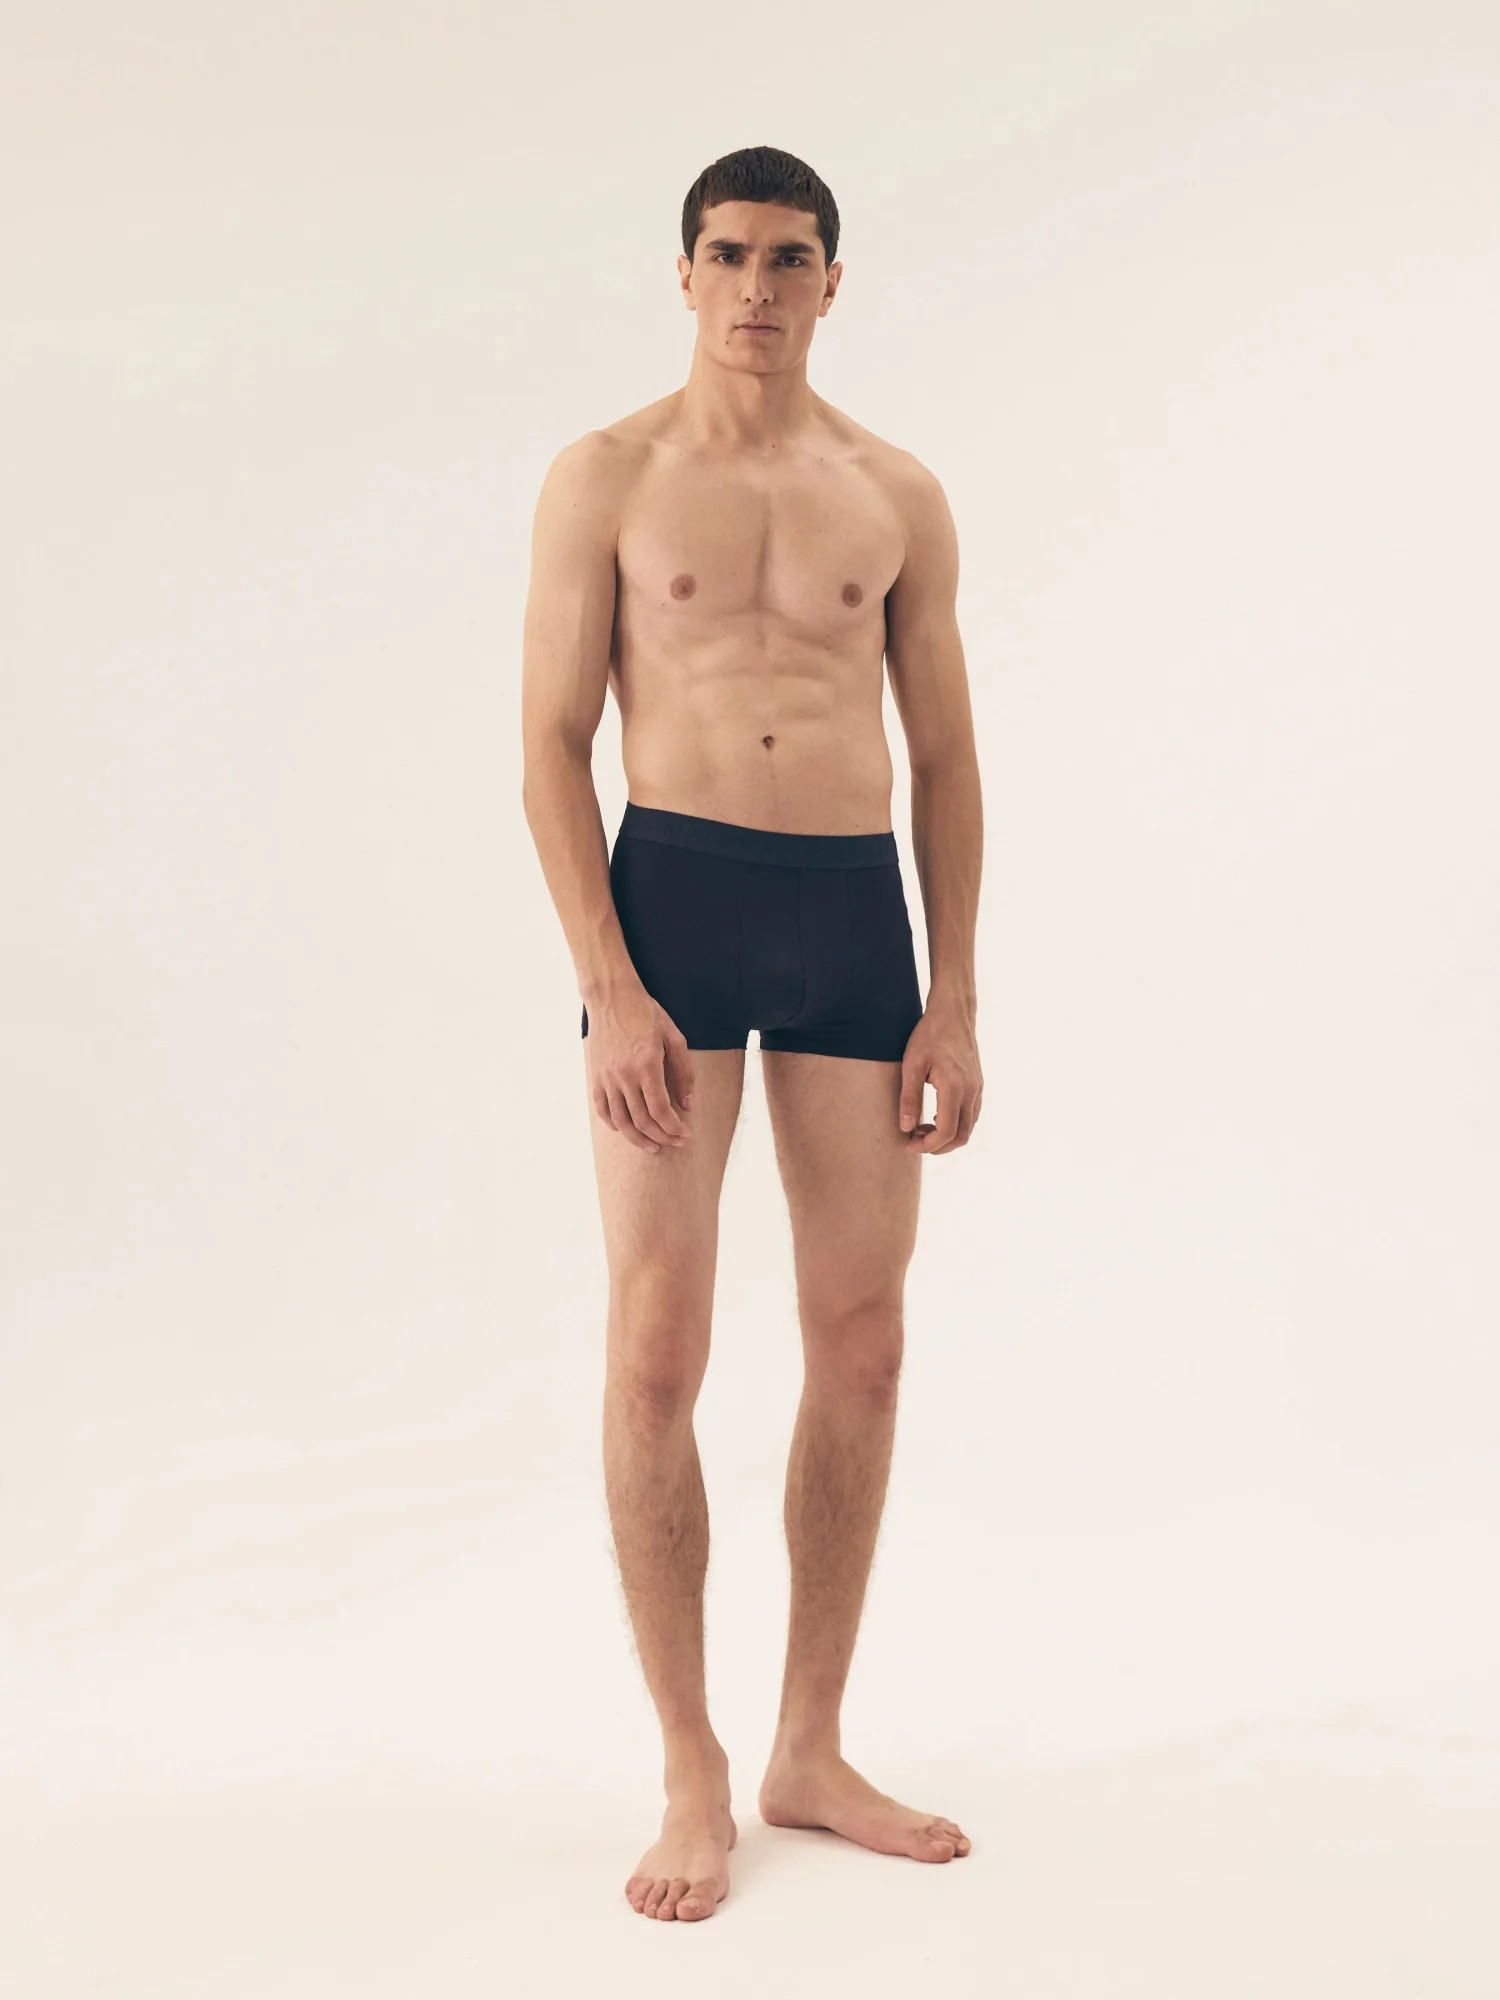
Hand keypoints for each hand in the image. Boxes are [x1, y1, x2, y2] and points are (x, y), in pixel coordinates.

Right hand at [585, 983, 694, 1154]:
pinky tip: (628, 1130)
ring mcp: (606, 1078)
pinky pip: (603, 1110)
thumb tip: (687, 1104)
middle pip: (642, 1120)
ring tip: (653, 1146)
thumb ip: (683, 1072)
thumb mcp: (674, 1037)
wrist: (612, 998)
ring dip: (639, 1139)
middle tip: (675, 1142)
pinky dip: (616, 1125)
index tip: (685, 1134)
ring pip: (621, 1121)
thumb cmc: (646, 1014)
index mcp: (646, 1065)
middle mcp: (624, 1076)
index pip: (661, 1110)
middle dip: (662, 1137)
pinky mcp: (595, 1077)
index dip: (674, 1128)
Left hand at [898, 999, 981, 1152]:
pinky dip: (954, 1124)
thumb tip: (905, 1128)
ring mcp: (977, 1089)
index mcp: (955, 1088)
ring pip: (968, 1128)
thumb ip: (909, 1097)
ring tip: (920, 1128)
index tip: (908, 1143)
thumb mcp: (912, 1064)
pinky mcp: (977, 1085)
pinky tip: (934, 1116)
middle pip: (961, 1136)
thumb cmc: (930, 1034)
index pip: (946, 1131)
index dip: (927, 1145)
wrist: (954, 1013)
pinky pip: (970, 1115)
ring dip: (946, 1136)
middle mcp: (971, 1092)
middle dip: (937, 1146)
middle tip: (913, 1139)